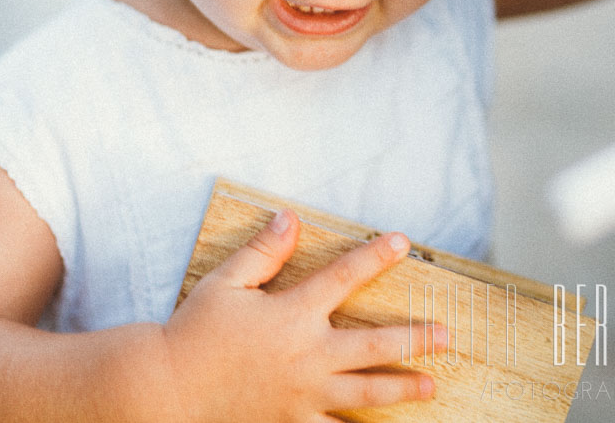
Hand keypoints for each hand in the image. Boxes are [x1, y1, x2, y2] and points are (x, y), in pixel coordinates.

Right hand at [159, 210, 444, 422]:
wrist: (169, 386)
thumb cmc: (195, 330)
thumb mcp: (226, 282)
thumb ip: (263, 252)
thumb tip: (290, 219)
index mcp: (292, 313)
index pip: (344, 277)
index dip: (375, 257)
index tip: (402, 242)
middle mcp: (307, 354)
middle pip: (374, 344)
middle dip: (413, 339)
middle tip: (444, 335)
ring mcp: (303, 394)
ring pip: (366, 393)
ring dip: (401, 387)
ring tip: (430, 387)